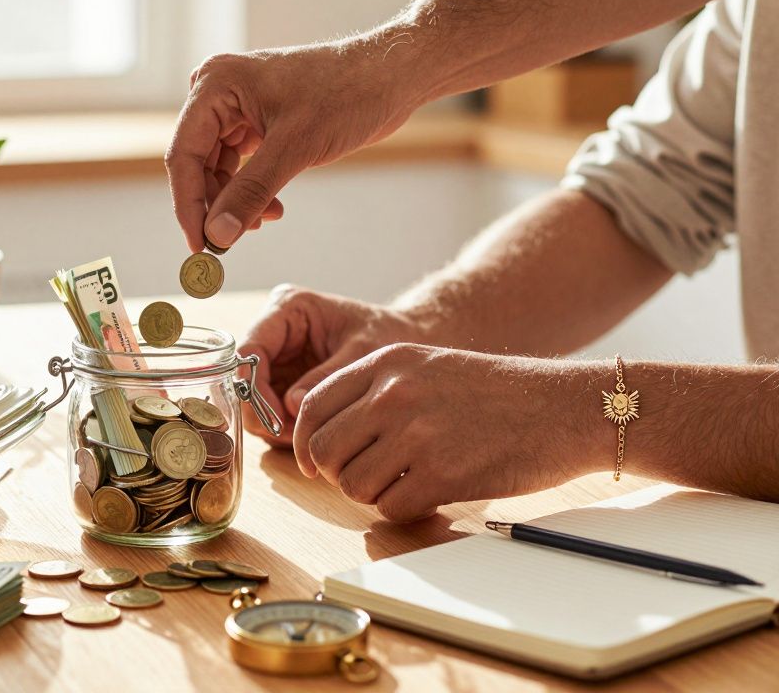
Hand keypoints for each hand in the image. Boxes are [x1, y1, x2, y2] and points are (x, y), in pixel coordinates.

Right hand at [166, 37, 421, 252]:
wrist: (391, 77)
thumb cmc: (347, 94)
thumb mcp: (295, 148)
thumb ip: (250, 192)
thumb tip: (217, 235)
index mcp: (216, 85)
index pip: (184, 154)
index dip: (188, 205)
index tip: (198, 245)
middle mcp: (218, 92)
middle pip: (197, 164)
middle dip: (214, 205)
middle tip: (229, 243)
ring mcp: (237, 108)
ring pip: (217, 169)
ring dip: (234, 201)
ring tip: (263, 222)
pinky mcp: (257, 122)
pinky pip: (239, 165)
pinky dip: (250, 191)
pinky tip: (272, 209)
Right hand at [239, 285, 422, 445]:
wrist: (407, 338)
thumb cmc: (387, 334)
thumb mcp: (361, 352)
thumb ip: (326, 377)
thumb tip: (292, 407)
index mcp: (288, 308)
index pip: (250, 348)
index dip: (254, 385)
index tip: (276, 416)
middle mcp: (275, 331)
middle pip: (245, 377)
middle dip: (264, 410)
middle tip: (293, 435)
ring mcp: (278, 357)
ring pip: (253, 398)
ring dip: (274, 423)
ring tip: (308, 436)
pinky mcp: (284, 380)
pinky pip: (270, 409)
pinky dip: (285, 427)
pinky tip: (311, 434)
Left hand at [294, 344, 605, 521]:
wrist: (566, 408)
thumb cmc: (500, 393)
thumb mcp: (429, 366)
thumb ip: (376, 391)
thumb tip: (323, 434)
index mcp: (387, 362)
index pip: (312, 406)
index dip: (305, 441)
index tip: (315, 460)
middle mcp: (393, 394)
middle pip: (323, 450)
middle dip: (335, 473)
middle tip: (361, 478)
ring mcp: (415, 434)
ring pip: (351, 484)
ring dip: (372, 494)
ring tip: (403, 482)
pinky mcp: (440, 475)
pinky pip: (389, 508)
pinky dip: (403, 509)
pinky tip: (428, 494)